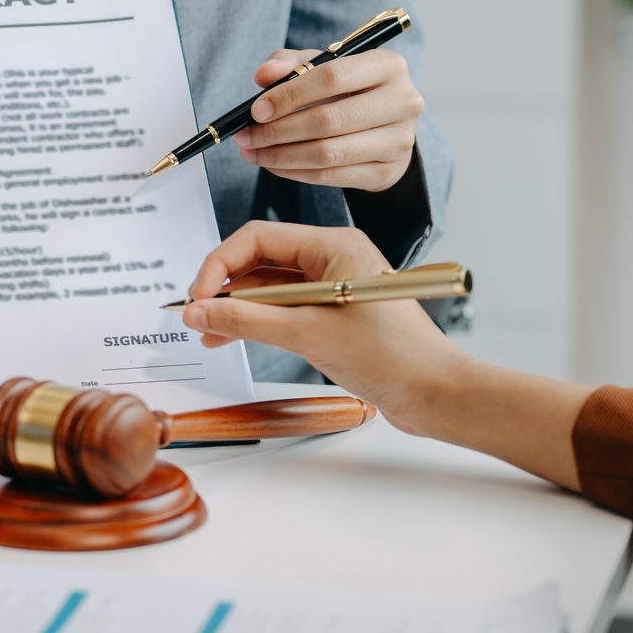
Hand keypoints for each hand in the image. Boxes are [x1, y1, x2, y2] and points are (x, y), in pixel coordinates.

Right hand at [181, 222, 593, 487]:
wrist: (436, 394)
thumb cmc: (391, 357)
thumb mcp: (307, 335)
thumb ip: (246, 321)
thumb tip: (198, 312)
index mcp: (334, 245)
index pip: (259, 238)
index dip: (220, 265)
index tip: (197, 298)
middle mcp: (334, 258)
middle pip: (261, 261)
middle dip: (225, 288)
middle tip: (196, 318)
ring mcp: (334, 287)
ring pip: (270, 288)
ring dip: (238, 309)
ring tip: (209, 335)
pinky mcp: (335, 314)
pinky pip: (286, 309)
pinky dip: (259, 323)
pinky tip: (234, 338)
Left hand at [234, 47, 421, 190]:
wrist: (386, 130)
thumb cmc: (349, 92)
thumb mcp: (323, 68)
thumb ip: (291, 64)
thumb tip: (263, 75)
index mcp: (388, 65)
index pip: (333, 76)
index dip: (289, 94)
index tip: (256, 109)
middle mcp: (403, 101)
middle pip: (329, 119)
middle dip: (278, 130)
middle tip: (246, 136)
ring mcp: (399, 140)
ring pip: (328, 153)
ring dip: (281, 155)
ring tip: (253, 152)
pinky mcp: (387, 172)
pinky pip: (331, 175)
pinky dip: (295, 172)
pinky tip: (274, 165)